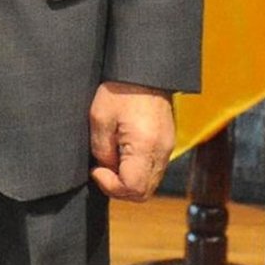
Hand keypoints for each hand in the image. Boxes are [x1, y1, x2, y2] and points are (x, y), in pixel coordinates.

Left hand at [88, 82, 175, 199]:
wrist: (144, 71)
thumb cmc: (120, 90)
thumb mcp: (100, 119)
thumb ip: (102, 150)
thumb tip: (106, 168)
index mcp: (144, 146)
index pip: (133, 189)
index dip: (110, 186)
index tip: (96, 170)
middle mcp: (161, 152)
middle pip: (143, 193)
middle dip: (119, 189)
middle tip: (102, 171)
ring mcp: (167, 149)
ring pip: (149, 184)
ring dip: (129, 181)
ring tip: (111, 160)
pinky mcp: (167, 144)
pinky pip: (153, 170)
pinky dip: (137, 171)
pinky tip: (123, 154)